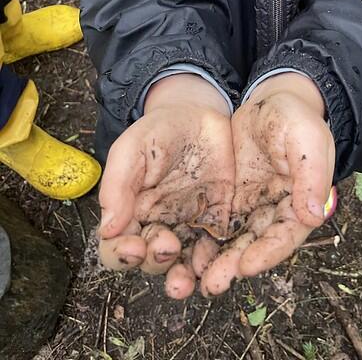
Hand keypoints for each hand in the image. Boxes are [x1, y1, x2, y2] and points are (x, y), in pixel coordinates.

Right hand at [97, 75, 234, 299]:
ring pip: (183, 264)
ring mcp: (190, 225)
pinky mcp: (219, 219)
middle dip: (156, 261)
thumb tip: (108, 227)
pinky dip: (217, 261)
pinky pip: (217, 247)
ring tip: (188, 281)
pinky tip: (218, 264)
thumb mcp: (134, 147)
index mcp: (131, 212)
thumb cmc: (160, 128)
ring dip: (184, 278)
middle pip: (151, 260)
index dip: (121, 255)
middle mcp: (159, 225)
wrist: (201, 113)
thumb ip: (119, 183)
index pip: (117, 247)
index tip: (133, 247)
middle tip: (168, 245)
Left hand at [200, 73, 334, 295]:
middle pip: (256, 246)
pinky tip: (182, 252)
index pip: (286, 236)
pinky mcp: (230, 200)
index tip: (246, 266)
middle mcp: (276, 212)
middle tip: (213, 283)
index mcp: (301, 202)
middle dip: (235, 266)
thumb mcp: (307, 139)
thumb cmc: (295, 117)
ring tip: (193, 279)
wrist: (269, 101)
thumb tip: (313, 216)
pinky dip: (202, 240)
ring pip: (233, 241)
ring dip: (216, 260)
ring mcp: (252, 208)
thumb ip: (312, 175)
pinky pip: (215, 224)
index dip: (268, 254)